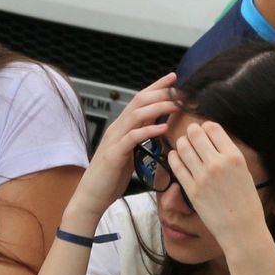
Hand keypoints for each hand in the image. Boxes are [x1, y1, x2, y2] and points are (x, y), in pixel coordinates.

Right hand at [69, 73, 176, 230]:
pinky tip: (163, 128)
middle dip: (161, 92)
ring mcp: (114, 140)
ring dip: (159, 108)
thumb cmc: (113, 176)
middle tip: (182, 89)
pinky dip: (149, 131)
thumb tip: (159, 126)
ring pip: (136, 115)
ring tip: (178, 105)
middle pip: (139, 101)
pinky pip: (133, 137)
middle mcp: (117, 128)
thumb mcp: (131, 151)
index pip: (140, 100)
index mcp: (123, 127)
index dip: (157, 87)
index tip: (175, 78)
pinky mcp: (114, 154)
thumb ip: (141, 137)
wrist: (92, 196)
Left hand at [167, 121, 269, 252]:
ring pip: (182, 147)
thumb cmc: (246, 202)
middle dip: (191, 132)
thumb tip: (214, 140)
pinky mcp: (190, 188)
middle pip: (195, 134)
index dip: (206, 127)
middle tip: (191, 136)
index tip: (205, 132)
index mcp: (234, 157)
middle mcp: (217, 163)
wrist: (241, 228)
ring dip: (181, 143)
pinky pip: (176, 165)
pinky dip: (173, 158)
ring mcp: (202, 176)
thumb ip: (229, 155)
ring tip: (183, 146)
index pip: (213, 128)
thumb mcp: (245, 172)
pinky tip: (176, 157)